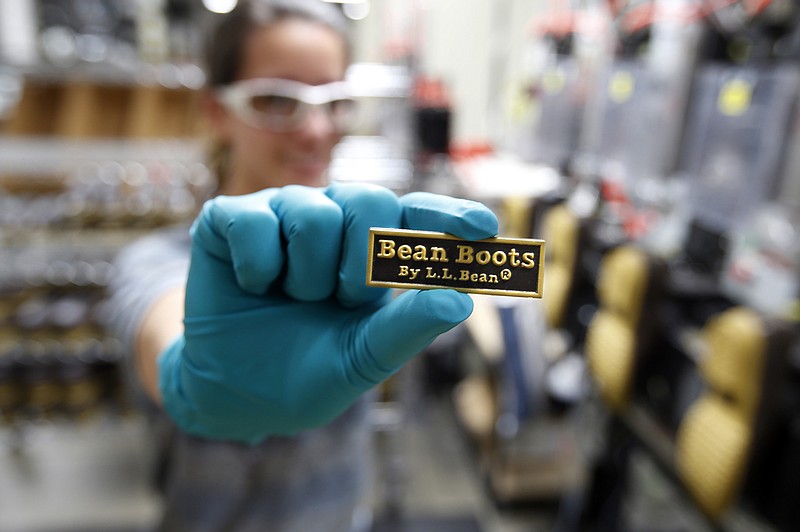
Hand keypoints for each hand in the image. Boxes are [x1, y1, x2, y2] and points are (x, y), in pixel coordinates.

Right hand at [158, 183, 497, 442]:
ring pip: (314, 214)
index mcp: (373, 249)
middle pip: (370, 199)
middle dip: (361, 263)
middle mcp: (333, 219)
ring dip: (307, 276)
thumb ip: (408, 329)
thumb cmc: (305, 370)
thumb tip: (460, 300)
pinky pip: (256, 222)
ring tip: (294, 299)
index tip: (483, 229)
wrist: (235, 394)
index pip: (418, 216)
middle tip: (343, 300)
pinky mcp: (232, 218)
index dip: (449, 216)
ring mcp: (283, 213)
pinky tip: (254, 287)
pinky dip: (259, 269)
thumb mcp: (362, 358)